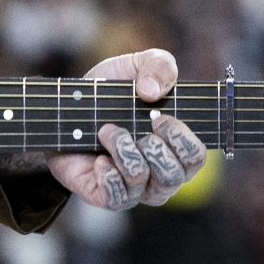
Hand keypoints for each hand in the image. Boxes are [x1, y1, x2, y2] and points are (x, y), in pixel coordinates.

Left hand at [44, 48, 206, 210]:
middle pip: (174, 175)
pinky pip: (117, 196)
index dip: (181, 138)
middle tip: (134, 126)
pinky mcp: (109, 197)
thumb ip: (160, 66)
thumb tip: (152, 92)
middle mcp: (162, 173)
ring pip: (142, 180)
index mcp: (176, 147)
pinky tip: (98, 157)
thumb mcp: (136, 67)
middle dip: (152, 146)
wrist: (68, 110)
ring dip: (123, 149)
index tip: (159, 117)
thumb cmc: (110, 93)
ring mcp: (137, 189)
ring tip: (107, 131)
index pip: (196, 157)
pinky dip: (107, 173)